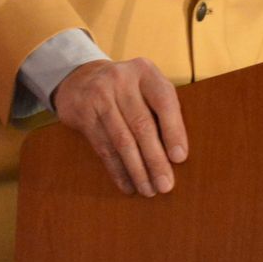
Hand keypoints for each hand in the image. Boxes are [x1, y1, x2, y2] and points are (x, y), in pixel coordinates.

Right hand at [51, 57, 187, 196]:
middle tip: (165, 185)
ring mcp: (100, 95)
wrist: (82, 79)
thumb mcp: (145, 87)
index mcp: (145, 71)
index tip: (180, 158)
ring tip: (148, 190)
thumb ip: (162, 110)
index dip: (173, 131)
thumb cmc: (127, 90)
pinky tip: (128, 185)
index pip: (163, 101)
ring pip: (122, 140)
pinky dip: (117, 170)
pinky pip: (104, 147)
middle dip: (155, 159)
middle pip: (142, 125)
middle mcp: (121, 80)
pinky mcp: (83, 113)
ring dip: (137, 170)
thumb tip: (178, 154)